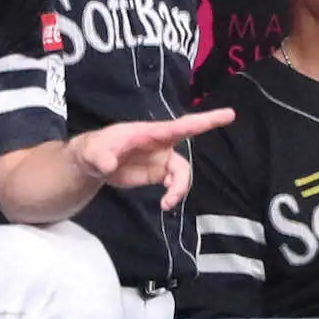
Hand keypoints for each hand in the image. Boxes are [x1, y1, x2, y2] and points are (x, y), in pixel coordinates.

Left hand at [74, 107, 234, 204]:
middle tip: (189, 169)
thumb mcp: (92, 151)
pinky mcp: (157, 173)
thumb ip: (100, 156)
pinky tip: (164, 203)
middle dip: (195, 152)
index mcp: (149, 133)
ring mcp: (160, 159)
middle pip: (185, 150)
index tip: (228, 114)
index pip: (180, 125)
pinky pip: (174, 183)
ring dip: (179, 188)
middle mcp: (160, 143)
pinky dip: (174, 194)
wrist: (90, 164)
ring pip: (182, 172)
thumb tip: (107, 165)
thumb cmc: (92, 150)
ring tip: (166, 203)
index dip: (204, 120)